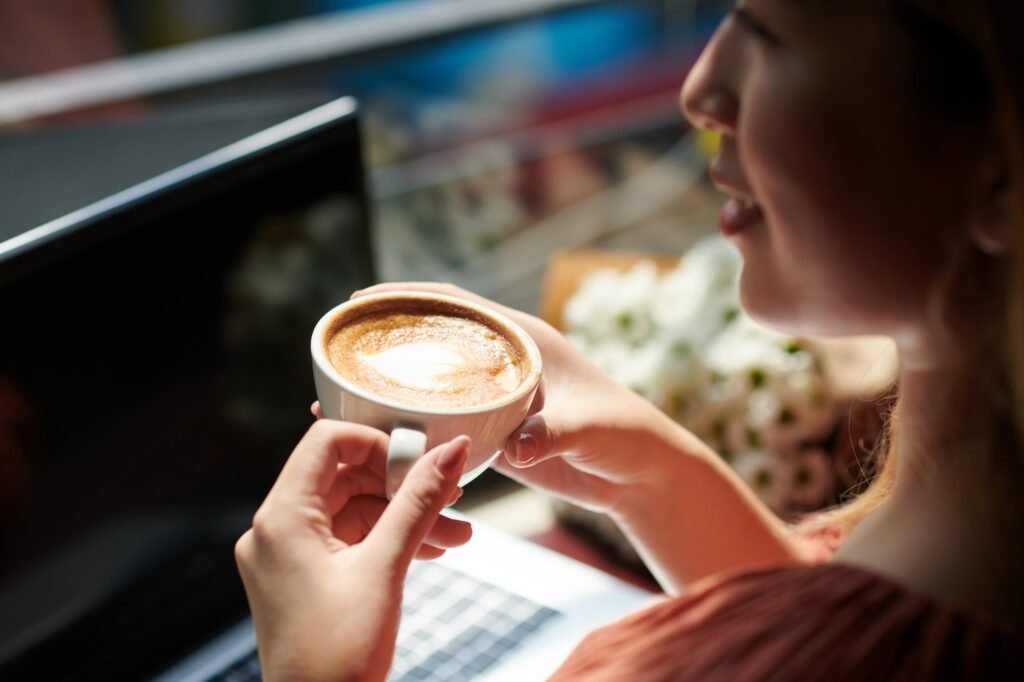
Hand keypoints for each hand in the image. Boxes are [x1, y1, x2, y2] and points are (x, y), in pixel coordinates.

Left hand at [235, 420, 471, 681]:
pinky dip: (387, 539)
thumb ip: (419, 502)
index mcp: (281, 518)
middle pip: (343, 474)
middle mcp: (275, 530)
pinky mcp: (301, 577)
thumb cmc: (337, 657)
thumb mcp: (385, 568)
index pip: (327, 441)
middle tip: (450, 495)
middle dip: (401, 484)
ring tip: (455, 532)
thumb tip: (453, 451)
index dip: (378, 443)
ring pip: (352, 509)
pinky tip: (431, 549)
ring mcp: (286, 555)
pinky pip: (348, 538)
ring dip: (404, 515)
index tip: (419, 461)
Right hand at [353, 285, 801, 592]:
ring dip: (391, 385)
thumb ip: (552, 433)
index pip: (457, 304)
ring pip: (432, 381)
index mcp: (524, 339)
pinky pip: (444, 418)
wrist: (640, 473)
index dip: (408, 297)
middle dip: (385, 339)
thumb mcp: (588, 427)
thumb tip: (512, 449)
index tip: (361, 298)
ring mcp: (497, 395)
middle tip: (334, 348)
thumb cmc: (625, 435)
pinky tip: (378, 437)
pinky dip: (411, 423)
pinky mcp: (495, 430)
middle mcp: (505, 360)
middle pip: (433, 338)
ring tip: (339, 395)